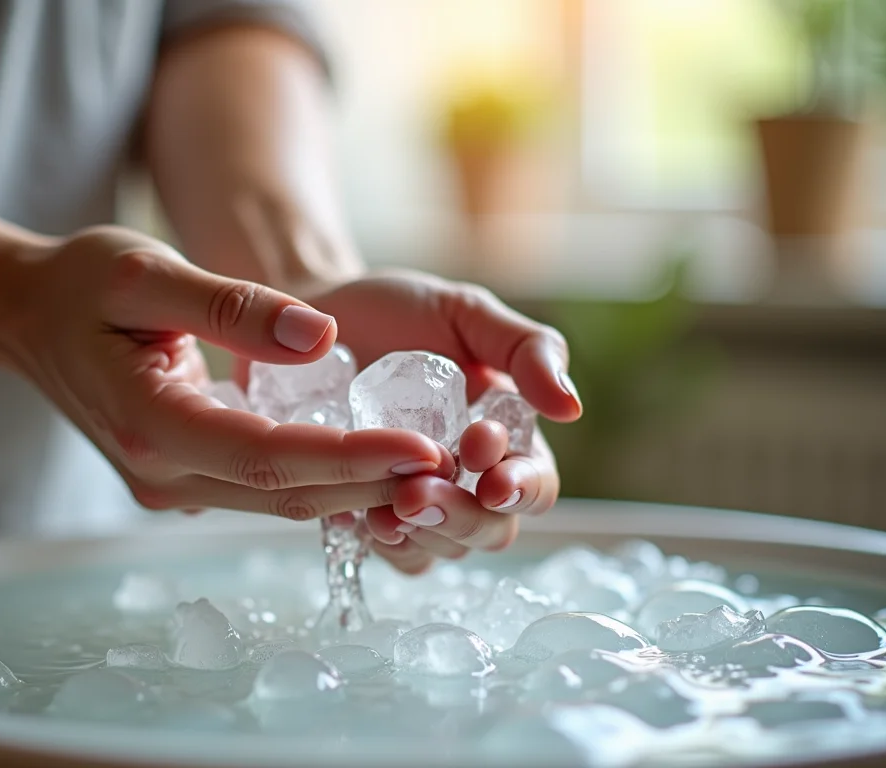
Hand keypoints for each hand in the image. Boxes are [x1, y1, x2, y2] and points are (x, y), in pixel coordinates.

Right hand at [1, 228, 451, 519]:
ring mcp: (169, 488)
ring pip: (278, 501)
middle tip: (456, 466)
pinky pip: (262, 490)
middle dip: (372, 482)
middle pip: (284, 493)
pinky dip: (321, 479)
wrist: (27, 316)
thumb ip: (230, 305)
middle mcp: (161, 475)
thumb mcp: (145, 270)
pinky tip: (377, 459)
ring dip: (356, 488)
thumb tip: (323, 336)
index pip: (268, 457)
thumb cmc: (81, 284)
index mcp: (148, 423)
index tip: (425, 448)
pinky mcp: (183, 481)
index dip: (351, 458)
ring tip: (436, 467)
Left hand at [307, 271, 581, 573]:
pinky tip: (364, 518)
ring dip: (425, 534)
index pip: (535, 482)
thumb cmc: (397, 314)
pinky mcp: (375, 516)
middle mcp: (471, 479)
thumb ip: (528, 350)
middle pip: (494, 529)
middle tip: (419, 493)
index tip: (479, 451)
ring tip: (387, 510)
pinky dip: (390, 546)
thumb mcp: (467, 313)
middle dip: (464, 516)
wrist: (313, 323)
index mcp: (507, 435)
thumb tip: (572, 409)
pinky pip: (399, 555)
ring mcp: (424, 501)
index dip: (519, 481)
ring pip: (447, 549)